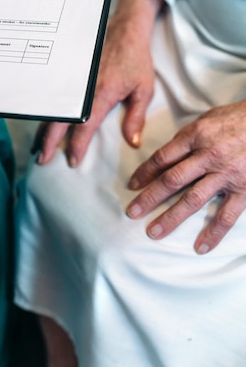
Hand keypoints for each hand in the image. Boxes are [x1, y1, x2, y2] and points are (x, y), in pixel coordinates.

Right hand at [34, 0, 162, 166]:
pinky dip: (48, 113)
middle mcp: (84, 88)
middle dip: (50, 142)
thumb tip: (133, 142)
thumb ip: (136, 117)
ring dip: (45, 129)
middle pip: (61, 120)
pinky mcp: (71, 74)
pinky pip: (55, 97)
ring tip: (38, 147)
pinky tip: (44, 124)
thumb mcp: (143, 89)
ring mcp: (74, 80)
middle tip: (43, 160)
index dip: (77, 145)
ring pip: (54, 109)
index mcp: (101, 94)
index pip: (85, 126)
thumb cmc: (135, 59)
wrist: (125, 29)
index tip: (72, 161)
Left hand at [126, 101, 245, 252]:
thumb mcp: (208, 118)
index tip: (132, 185)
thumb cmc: (237, 119)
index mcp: (196, 135)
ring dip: (171, 218)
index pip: (163, 157)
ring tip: (154, 232)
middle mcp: (208, 155)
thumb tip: (169, 154)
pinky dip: (213, 233)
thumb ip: (188, 137)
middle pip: (172, 180)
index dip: (145, 172)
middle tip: (132, 212)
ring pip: (193, 199)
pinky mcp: (244, 189)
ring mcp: (226, 174)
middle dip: (149, 198)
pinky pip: (226, 215)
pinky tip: (200, 247)